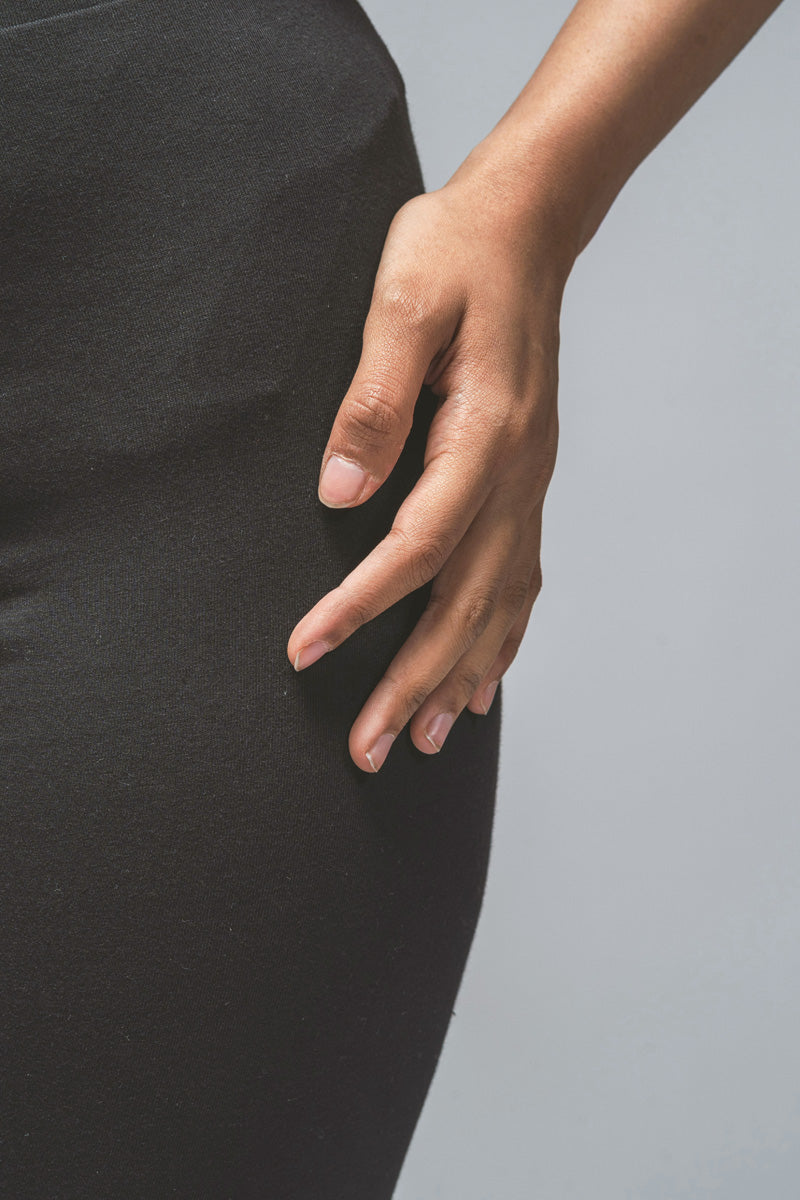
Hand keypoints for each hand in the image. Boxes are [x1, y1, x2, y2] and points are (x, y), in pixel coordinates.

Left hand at [286, 164, 572, 772]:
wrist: (524, 228)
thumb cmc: (456, 254)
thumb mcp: (401, 306)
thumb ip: (373, 402)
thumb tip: (337, 493)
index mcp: (483, 436)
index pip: (416, 547)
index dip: (360, 608)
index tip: (305, 651)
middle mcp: (516, 475)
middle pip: (465, 603)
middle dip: (412, 681)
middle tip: (370, 749)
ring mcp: (527, 485)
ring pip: (499, 605)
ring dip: (461, 678)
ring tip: (425, 739)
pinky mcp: (524, 483)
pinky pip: (521, 580)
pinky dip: (502, 640)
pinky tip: (484, 679)